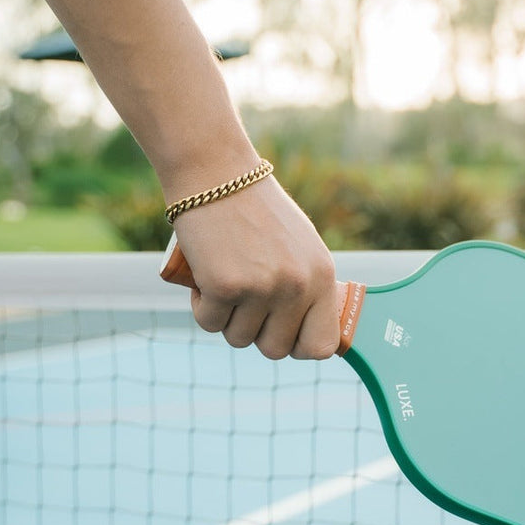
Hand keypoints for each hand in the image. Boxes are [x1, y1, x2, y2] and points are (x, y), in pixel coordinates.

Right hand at [172, 176, 339, 359]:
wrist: (215, 175)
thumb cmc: (256, 210)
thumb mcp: (299, 247)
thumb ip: (307, 287)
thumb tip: (306, 333)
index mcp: (322, 276)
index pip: (322, 345)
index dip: (299, 348)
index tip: (282, 334)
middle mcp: (297, 286)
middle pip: (275, 349)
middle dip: (255, 333)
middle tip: (244, 303)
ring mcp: (263, 288)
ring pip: (238, 338)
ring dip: (226, 318)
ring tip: (225, 282)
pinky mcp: (225, 286)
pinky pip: (209, 323)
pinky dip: (202, 306)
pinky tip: (205, 276)